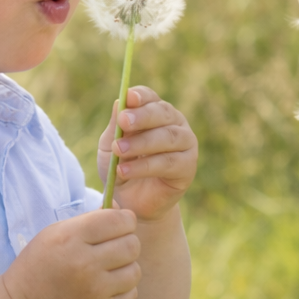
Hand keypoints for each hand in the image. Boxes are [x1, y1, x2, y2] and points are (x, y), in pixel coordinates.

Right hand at [2, 209, 140, 298]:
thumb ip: (90, 219)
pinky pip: (131, 295)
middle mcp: (85, 264)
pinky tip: (106, 288)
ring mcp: (95, 292)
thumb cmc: (40, 264)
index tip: (120, 224)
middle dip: (127, 242)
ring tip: (109, 270)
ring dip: (126, 268)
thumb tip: (123, 211)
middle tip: (114, 248)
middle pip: (132, 245)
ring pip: (134, 271)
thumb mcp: (55, 233)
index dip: (125, 220)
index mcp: (71, 238)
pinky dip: (123, 290)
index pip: (119, 221)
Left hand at [97, 86, 197, 220]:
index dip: (141, 96)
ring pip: (168, 137)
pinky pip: (169, 162)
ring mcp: (185, 144)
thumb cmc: (121, 167)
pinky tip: (125, 171)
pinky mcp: (188, 167)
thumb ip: (116, 126)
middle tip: (124, 122)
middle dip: (142, 116)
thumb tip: (120, 102)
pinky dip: (146, 166)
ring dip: (142, 143)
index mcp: (154, 112)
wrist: (130, 201)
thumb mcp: (111, 146)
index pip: (150, 97)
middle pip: (162, 112)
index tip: (128, 98)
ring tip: (120, 151)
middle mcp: (174, 123)